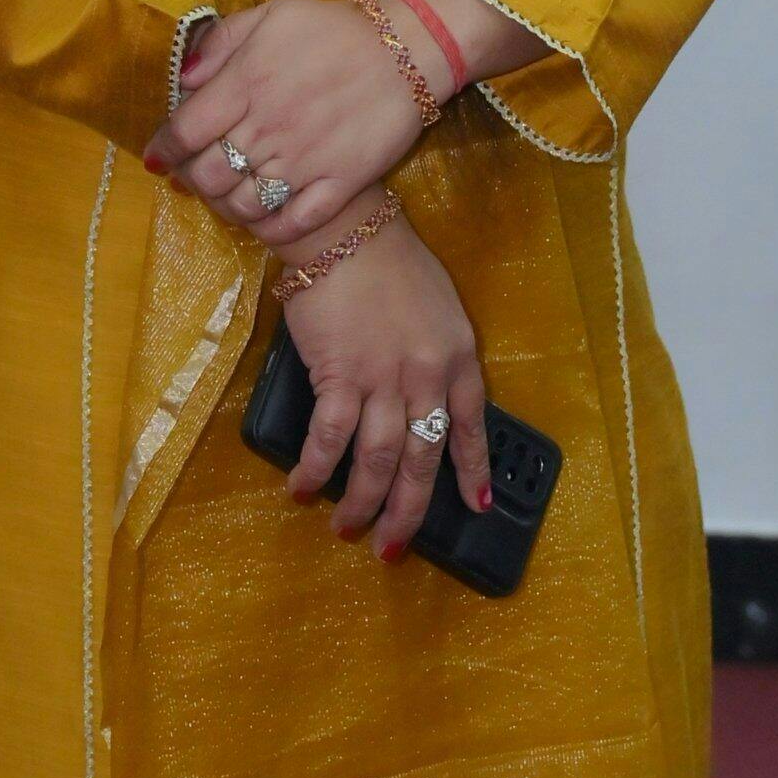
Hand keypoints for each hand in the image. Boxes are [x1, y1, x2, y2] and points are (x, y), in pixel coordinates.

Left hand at [142, 0, 456, 247]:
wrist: (408, 47)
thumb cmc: (334, 28)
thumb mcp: (272, 14)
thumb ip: (221, 42)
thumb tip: (184, 78)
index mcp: (246, 83)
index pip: (184, 131)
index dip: (163, 149)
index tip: (159, 157)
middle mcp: (268, 127)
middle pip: (208, 175)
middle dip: (192, 180)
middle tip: (194, 177)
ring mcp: (304, 160)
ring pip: (243, 205)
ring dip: (226, 207)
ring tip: (228, 197)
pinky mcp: (338, 184)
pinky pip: (291, 223)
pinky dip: (268, 229)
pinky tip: (263, 218)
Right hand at [281, 186, 491, 558]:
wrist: (344, 229)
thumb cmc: (389, 260)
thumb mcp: (439, 307)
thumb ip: (440, 356)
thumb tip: (424, 402)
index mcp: (459, 357)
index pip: (470, 426)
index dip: (473, 470)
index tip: (475, 506)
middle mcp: (429, 376)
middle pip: (421, 460)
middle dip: (408, 512)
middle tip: (393, 548)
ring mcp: (385, 379)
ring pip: (378, 460)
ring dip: (362, 503)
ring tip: (347, 529)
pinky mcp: (340, 375)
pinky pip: (331, 437)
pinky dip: (316, 468)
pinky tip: (302, 489)